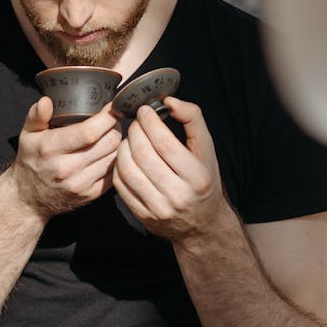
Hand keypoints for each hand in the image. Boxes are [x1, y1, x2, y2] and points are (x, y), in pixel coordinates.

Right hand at [8, 95, 121, 219]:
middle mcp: (66, 168)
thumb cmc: (31, 160)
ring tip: (109, 137)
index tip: (111, 108)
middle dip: (114, 128)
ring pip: (115, 157)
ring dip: (117, 144)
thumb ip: (36, 116)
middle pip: (109, 142)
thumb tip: (45, 102)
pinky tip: (107, 154)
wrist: (29, 198)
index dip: (107, 117)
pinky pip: (114, 173)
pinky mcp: (90, 195)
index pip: (89, 132)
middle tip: (111, 122)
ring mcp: (80, 184)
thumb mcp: (27, 135)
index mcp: (51, 148)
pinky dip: (114, 161)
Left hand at [113, 96, 227, 245]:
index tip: (145, 111)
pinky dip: (119, 166)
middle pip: (143, 155)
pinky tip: (125, 157)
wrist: (201, 225)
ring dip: (123, 148)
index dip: (150, 123)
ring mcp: (158, 208)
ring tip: (130, 139)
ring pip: (128, 170)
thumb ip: (193, 120)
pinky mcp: (143, 216)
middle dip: (135, 132)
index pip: (165, 144)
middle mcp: (178, 195)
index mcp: (197, 177)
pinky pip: (121, 186)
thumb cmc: (203, 181)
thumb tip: (169, 101)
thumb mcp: (207, 150)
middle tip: (136, 123)